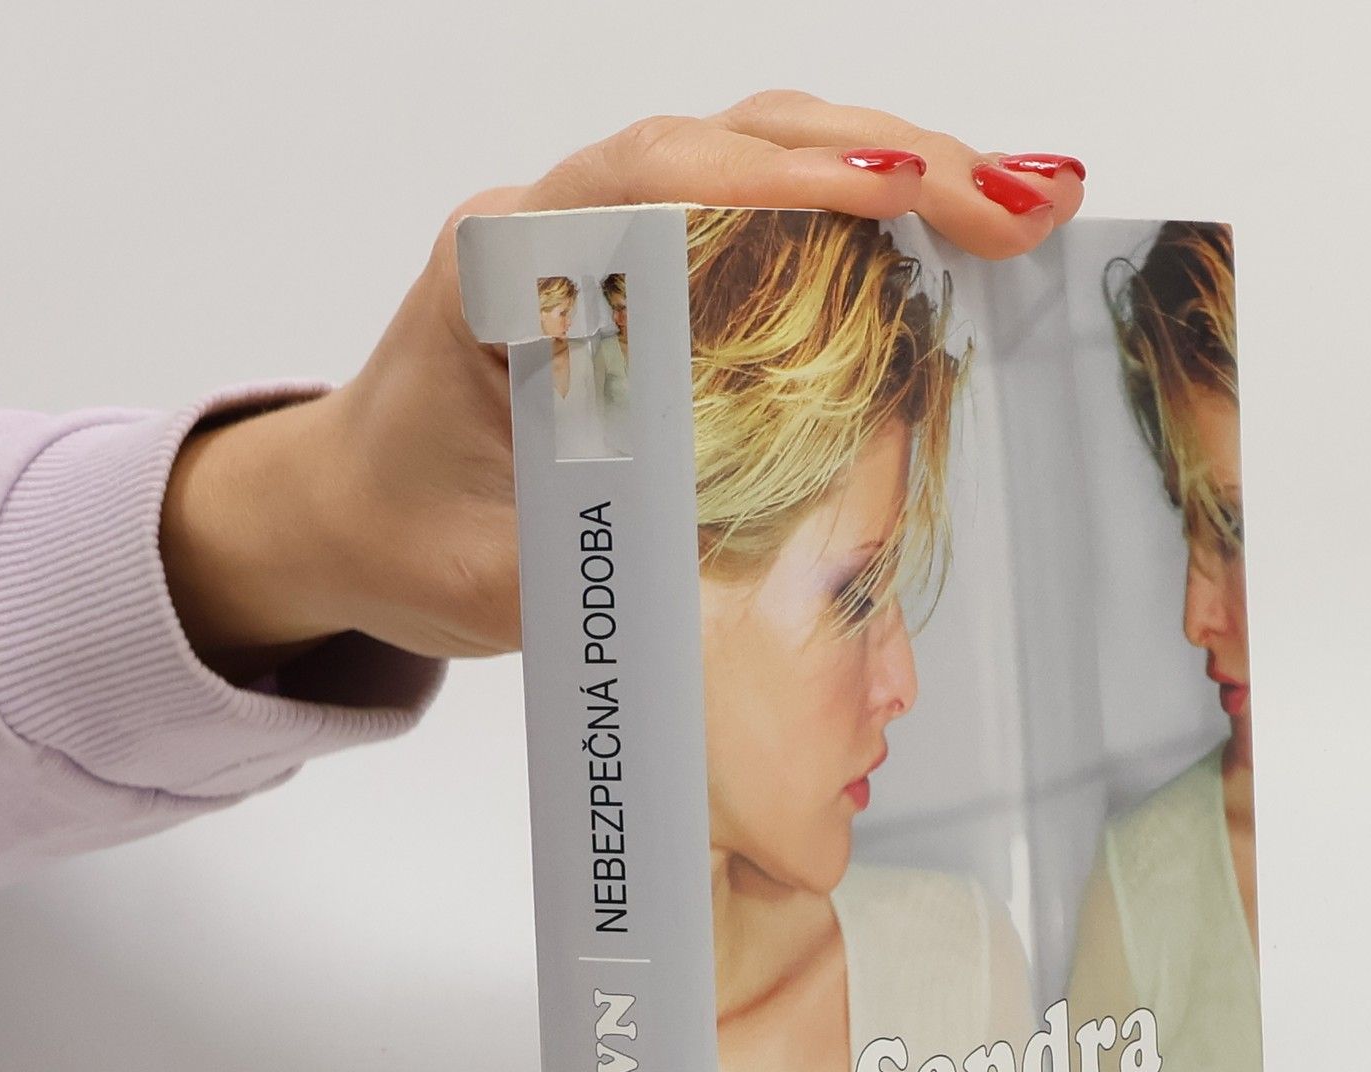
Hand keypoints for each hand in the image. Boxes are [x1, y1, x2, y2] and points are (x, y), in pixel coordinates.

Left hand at [160, 93, 1086, 678]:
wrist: (349, 520)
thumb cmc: (408, 539)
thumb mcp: (510, 582)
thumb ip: (646, 586)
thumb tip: (811, 629)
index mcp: (505, 270)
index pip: (652, 183)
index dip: (778, 180)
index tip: (889, 196)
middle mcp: (565, 227)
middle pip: (740, 142)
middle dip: (890, 163)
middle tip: (1021, 206)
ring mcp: (615, 240)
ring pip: (769, 160)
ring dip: (900, 175)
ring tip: (1022, 208)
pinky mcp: (658, 277)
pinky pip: (773, 220)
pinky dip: (871, 224)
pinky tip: (957, 241)